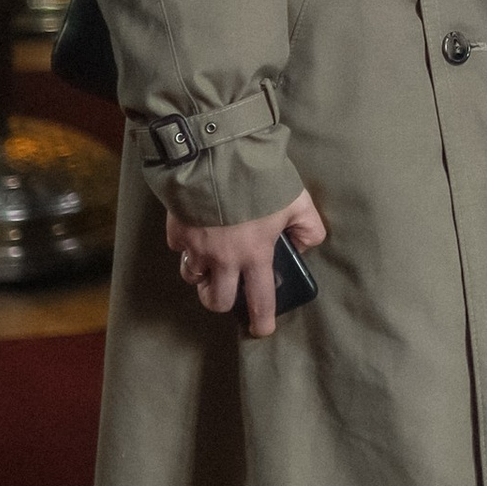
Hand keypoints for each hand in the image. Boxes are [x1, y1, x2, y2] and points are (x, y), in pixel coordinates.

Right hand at [166, 190, 325, 339]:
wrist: (217, 156)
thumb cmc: (260, 179)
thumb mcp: (298, 201)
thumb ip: (309, 227)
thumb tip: (304, 245)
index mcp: (255, 255)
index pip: (259, 300)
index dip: (260, 320)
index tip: (260, 329)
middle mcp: (223, 259)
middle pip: (216, 300)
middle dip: (220, 301)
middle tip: (227, 291)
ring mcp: (196, 247)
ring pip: (193, 277)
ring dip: (201, 274)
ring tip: (211, 260)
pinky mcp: (177, 231)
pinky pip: (180, 248)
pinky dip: (187, 245)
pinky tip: (198, 230)